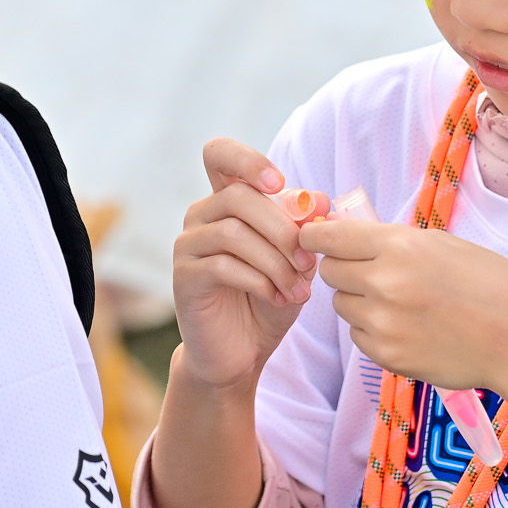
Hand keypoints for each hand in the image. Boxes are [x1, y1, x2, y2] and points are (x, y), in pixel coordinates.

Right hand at [169, 138, 319, 389]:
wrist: (242, 352)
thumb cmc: (269, 300)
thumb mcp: (296, 261)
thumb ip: (305, 230)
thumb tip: (322, 201)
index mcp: (226, 200)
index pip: (219, 155)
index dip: (247, 159)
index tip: (279, 182)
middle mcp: (201, 215)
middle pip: (238, 196)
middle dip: (282, 228)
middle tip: (308, 261)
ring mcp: (188, 245)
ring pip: (233, 232)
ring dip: (275, 261)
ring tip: (298, 288)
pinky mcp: (184, 277)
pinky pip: (222, 265)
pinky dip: (259, 281)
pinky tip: (276, 298)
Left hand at [297, 218, 507, 394]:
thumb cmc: (492, 285)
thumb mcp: (445, 245)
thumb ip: (396, 243)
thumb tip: (356, 238)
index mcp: (399, 247)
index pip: (330, 237)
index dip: (315, 236)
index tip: (310, 237)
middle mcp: (384, 284)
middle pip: (330, 272)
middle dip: (341, 269)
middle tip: (365, 271)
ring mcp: (384, 323)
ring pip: (343, 307)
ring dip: (359, 302)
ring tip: (399, 303)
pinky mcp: (388, 356)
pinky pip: (360, 337)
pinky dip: (374, 331)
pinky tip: (408, 328)